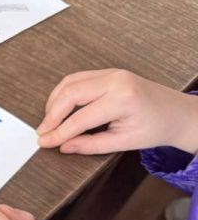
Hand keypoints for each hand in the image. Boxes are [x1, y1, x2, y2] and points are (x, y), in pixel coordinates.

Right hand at [37, 69, 197, 154]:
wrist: (176, 114)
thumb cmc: (155, 128)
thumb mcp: (123, 142)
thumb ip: (90, 145)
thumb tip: (63, 146)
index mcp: (122, 100)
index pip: (80, 118)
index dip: (58, 132)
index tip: (44, 142)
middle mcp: (115, 81)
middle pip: (70, 94)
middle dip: (51, 115)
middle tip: (42, 133)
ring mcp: (111, 73)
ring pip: (69, 83)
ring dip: (54, 102)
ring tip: (48, 122)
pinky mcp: (108, 72)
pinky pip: (77, 79)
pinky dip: (63, 93)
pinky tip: (59, 108)